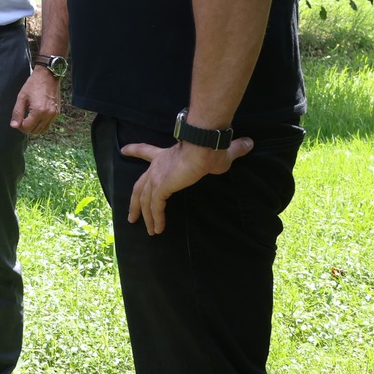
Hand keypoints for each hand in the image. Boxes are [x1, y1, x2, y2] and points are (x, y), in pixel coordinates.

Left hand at [10, 66, 59, 134]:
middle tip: (21, 121)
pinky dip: (41, 124)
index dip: (20, 126)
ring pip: (43, 130)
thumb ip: (17, 112)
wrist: (48, 75)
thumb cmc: (33, 84)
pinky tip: (36, 117)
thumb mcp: (22, 97)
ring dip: (34, 128)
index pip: (27, 128)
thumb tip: (14, 126)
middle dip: (26, 128)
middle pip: (35, 131)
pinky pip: (48, 124)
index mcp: (38, 111)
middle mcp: (48, 114)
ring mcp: (54, 114)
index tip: (17, 121)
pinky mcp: (57, 112)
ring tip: (28, 120)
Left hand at [120, 136, 253, 234]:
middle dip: (134, 202)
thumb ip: (232, 150)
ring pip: (144, 200)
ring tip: (150, 230)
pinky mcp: (160, 186)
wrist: (205, 147)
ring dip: (146, 217)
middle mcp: (157, 165)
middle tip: (131, 215)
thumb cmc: (211, 149)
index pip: (146, 150)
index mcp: (165, 155)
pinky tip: (158, 229)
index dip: (135, 150)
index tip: (124, 151)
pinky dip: (156, 219)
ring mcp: (157, 176)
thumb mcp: (222, 152)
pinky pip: (154, 207)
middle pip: (139, 185)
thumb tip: (249, 143)